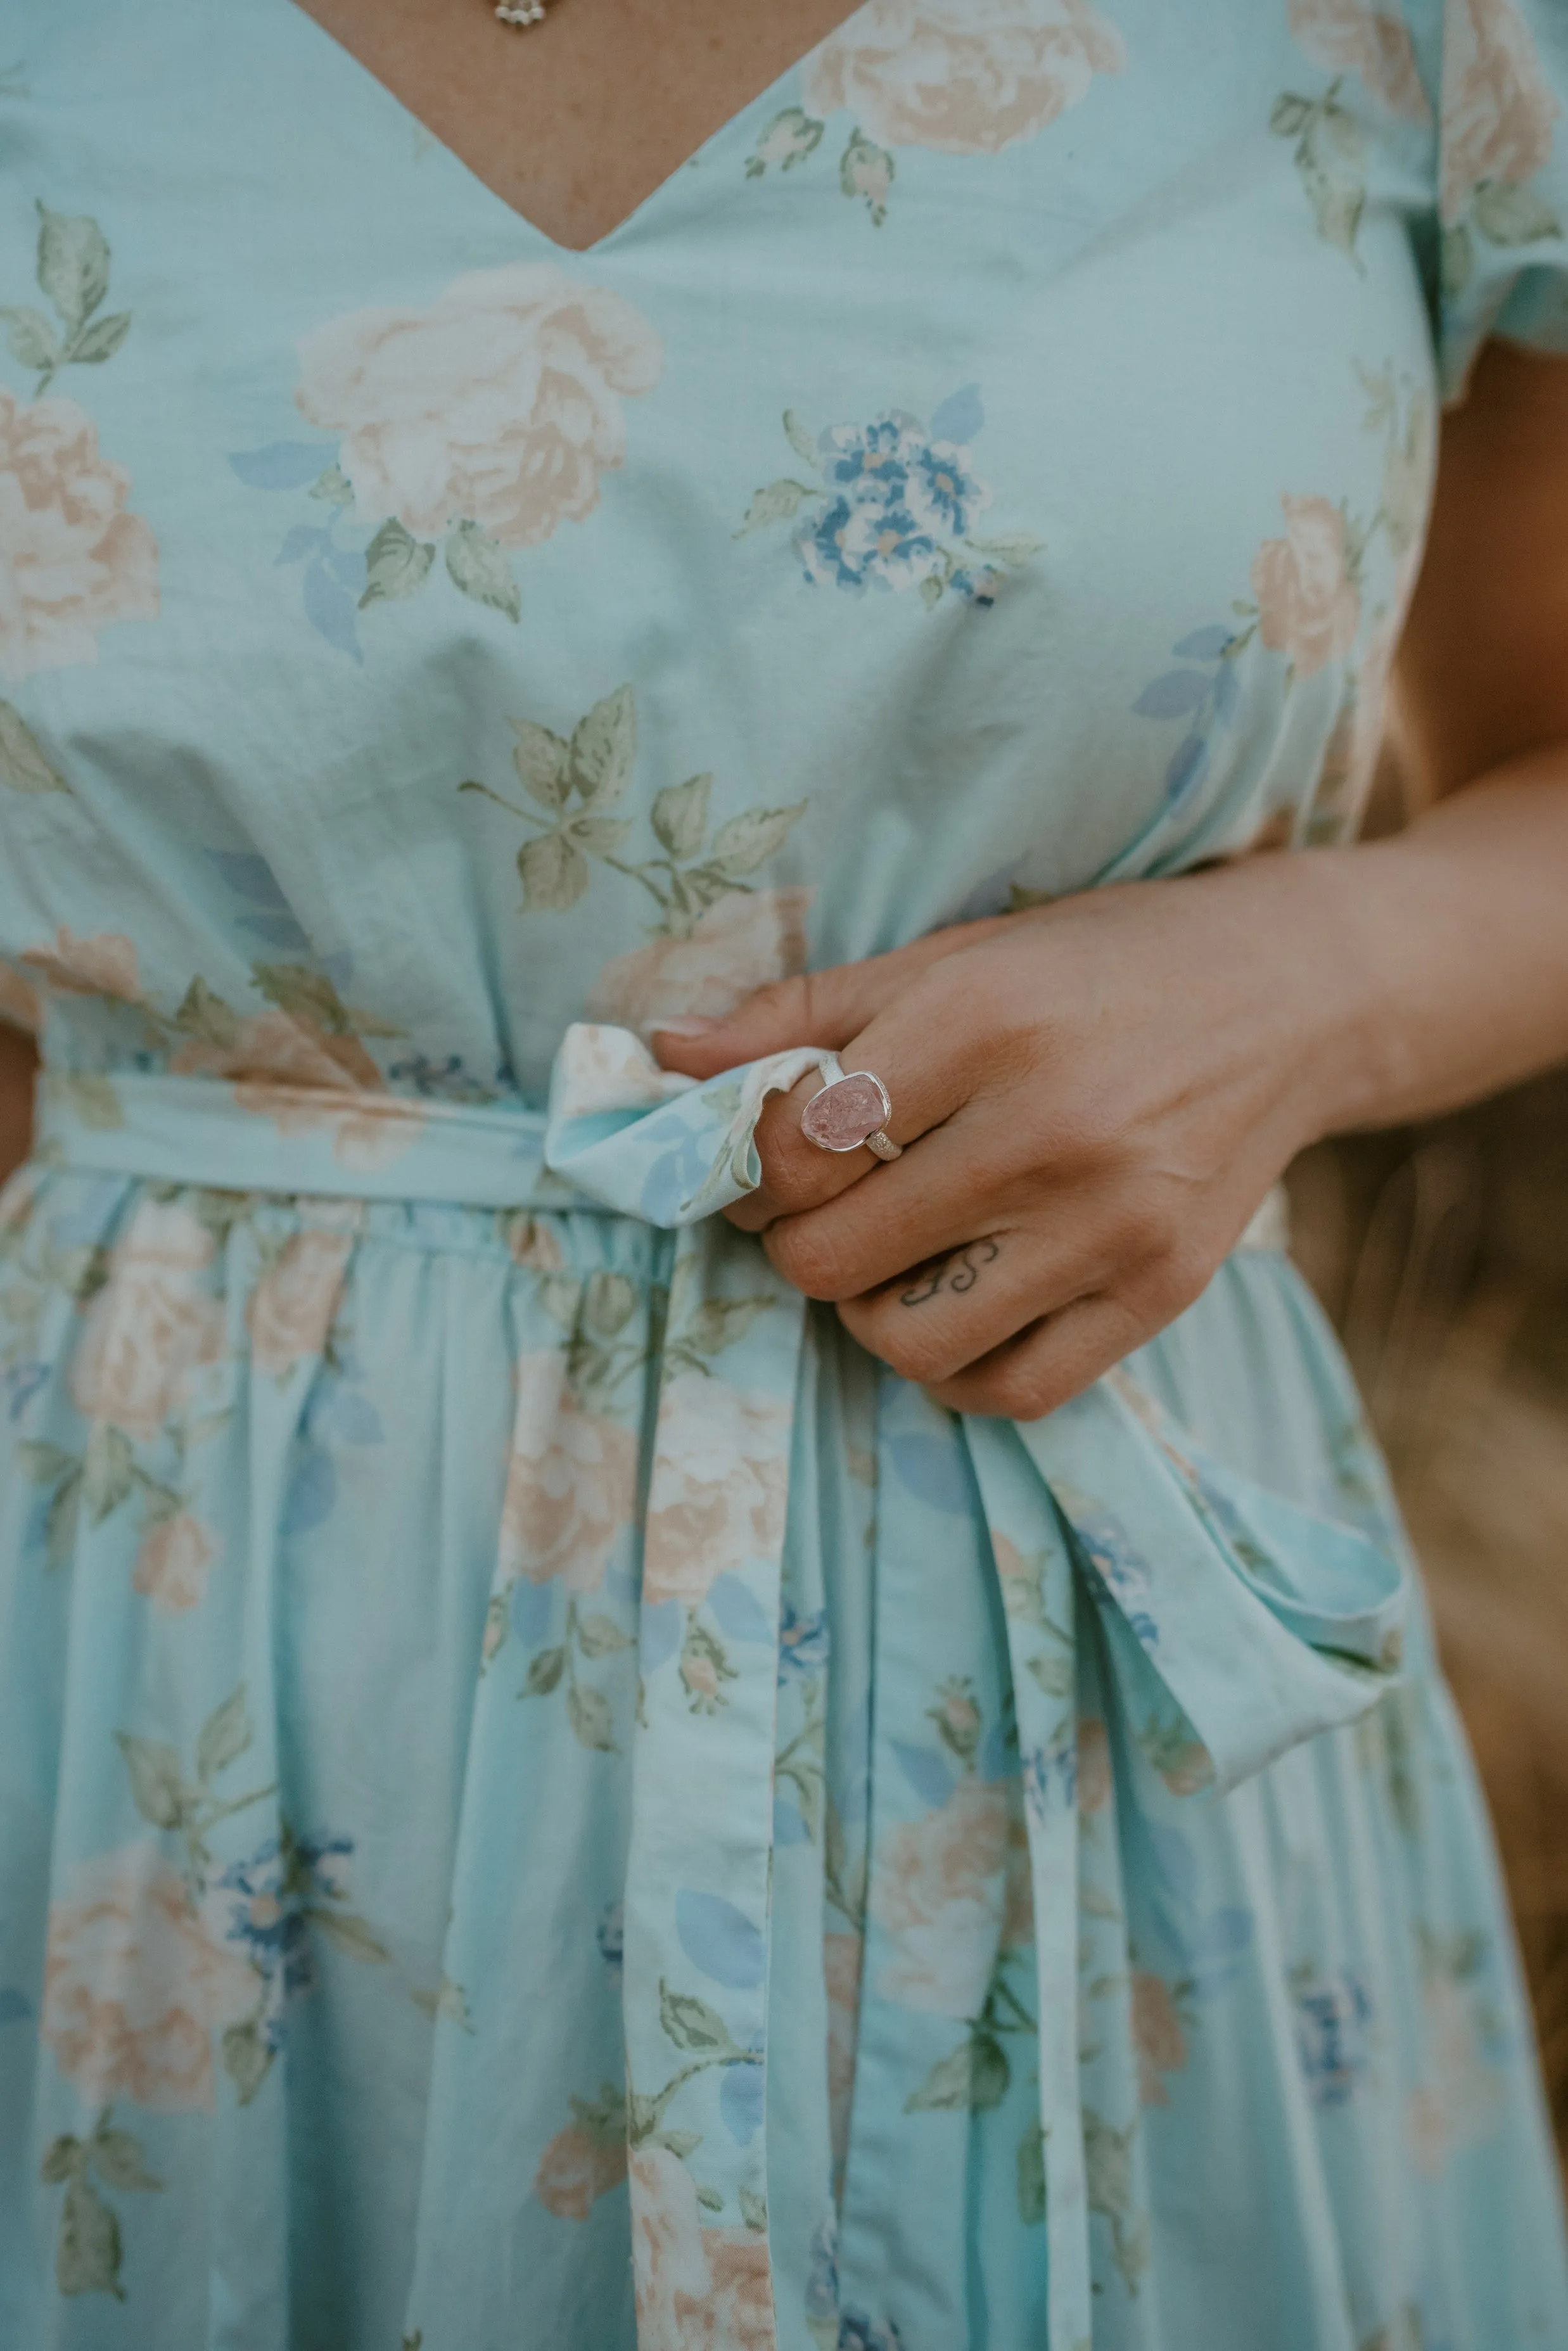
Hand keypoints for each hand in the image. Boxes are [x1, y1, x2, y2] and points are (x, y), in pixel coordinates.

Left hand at [653, 857, 1368, 1417]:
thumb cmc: (1097, 968)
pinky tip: (961, 1300)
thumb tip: (663, 1055)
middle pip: (833, 1258)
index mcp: (984, 1021)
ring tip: (896, 1252)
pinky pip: (1011, 1389)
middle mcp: (1051, 1129)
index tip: (777, 1152)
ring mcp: (1114, 1225)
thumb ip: (802, 1011)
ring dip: (870, 1311)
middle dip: (799, 1241)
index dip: (752, 1164)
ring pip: (909, 1342)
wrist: (1291, 1000)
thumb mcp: (951, 955)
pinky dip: (958, 1366)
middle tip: (828, 1205)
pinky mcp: (1161, 1294)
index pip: (794, 1145)